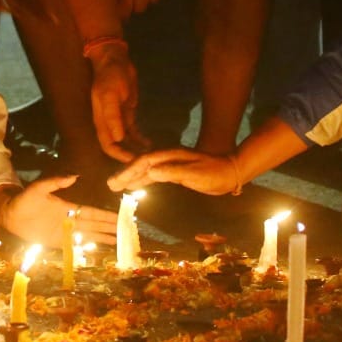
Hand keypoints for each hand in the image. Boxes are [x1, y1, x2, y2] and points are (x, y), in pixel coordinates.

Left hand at [0, 176, 119, 245]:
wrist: (10, 215)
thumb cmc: (25, 200)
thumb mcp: (39, 188)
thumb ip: (56, 182)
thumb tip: (74, 176)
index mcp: (69, 208)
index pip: (93, 213)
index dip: (107, 216)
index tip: (121, 217)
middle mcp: (71, 221)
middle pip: (96, 226)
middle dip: (112, 229)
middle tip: (129, 232)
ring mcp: (65, 233)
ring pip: (89, 236)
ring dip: (104, 239)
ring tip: (120, 243)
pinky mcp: (57, 243)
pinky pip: (76, 247)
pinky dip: (88, 249)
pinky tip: (99, 252)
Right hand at [90, 44, 145, 161]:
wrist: (115, 60)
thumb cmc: (111, 76)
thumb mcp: (110, 94)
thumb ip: (112, 116)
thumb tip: (118, 138)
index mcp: (101, 120)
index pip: (108, 144)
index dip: (119, 155)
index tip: (133, 162)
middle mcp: (109, 123)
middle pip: (117, 146)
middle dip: (128, 155)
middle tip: (145, 162)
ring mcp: (119, 118)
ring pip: (126, 141)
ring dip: (135, 149)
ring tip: (150, 155)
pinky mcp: (127, 113)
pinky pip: (133, 131)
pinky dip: (140, 139)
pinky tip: (149, 143)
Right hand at [107, 147, 241, 194]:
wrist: (231, 172)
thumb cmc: (215, 173)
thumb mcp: (195, 174)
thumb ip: (172, 172)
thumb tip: (150, 171)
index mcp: (171, 156)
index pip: (145, 162)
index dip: (130, 171)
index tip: (117, 181)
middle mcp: (168, 158)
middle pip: (141, 165)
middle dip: (125, 174)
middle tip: (109, 185)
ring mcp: (171, 165)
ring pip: (146, 170)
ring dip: (131, 178)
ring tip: (116, 186)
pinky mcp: (175, 172)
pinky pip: (154, 176)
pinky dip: (143, 180)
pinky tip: (136, 186)